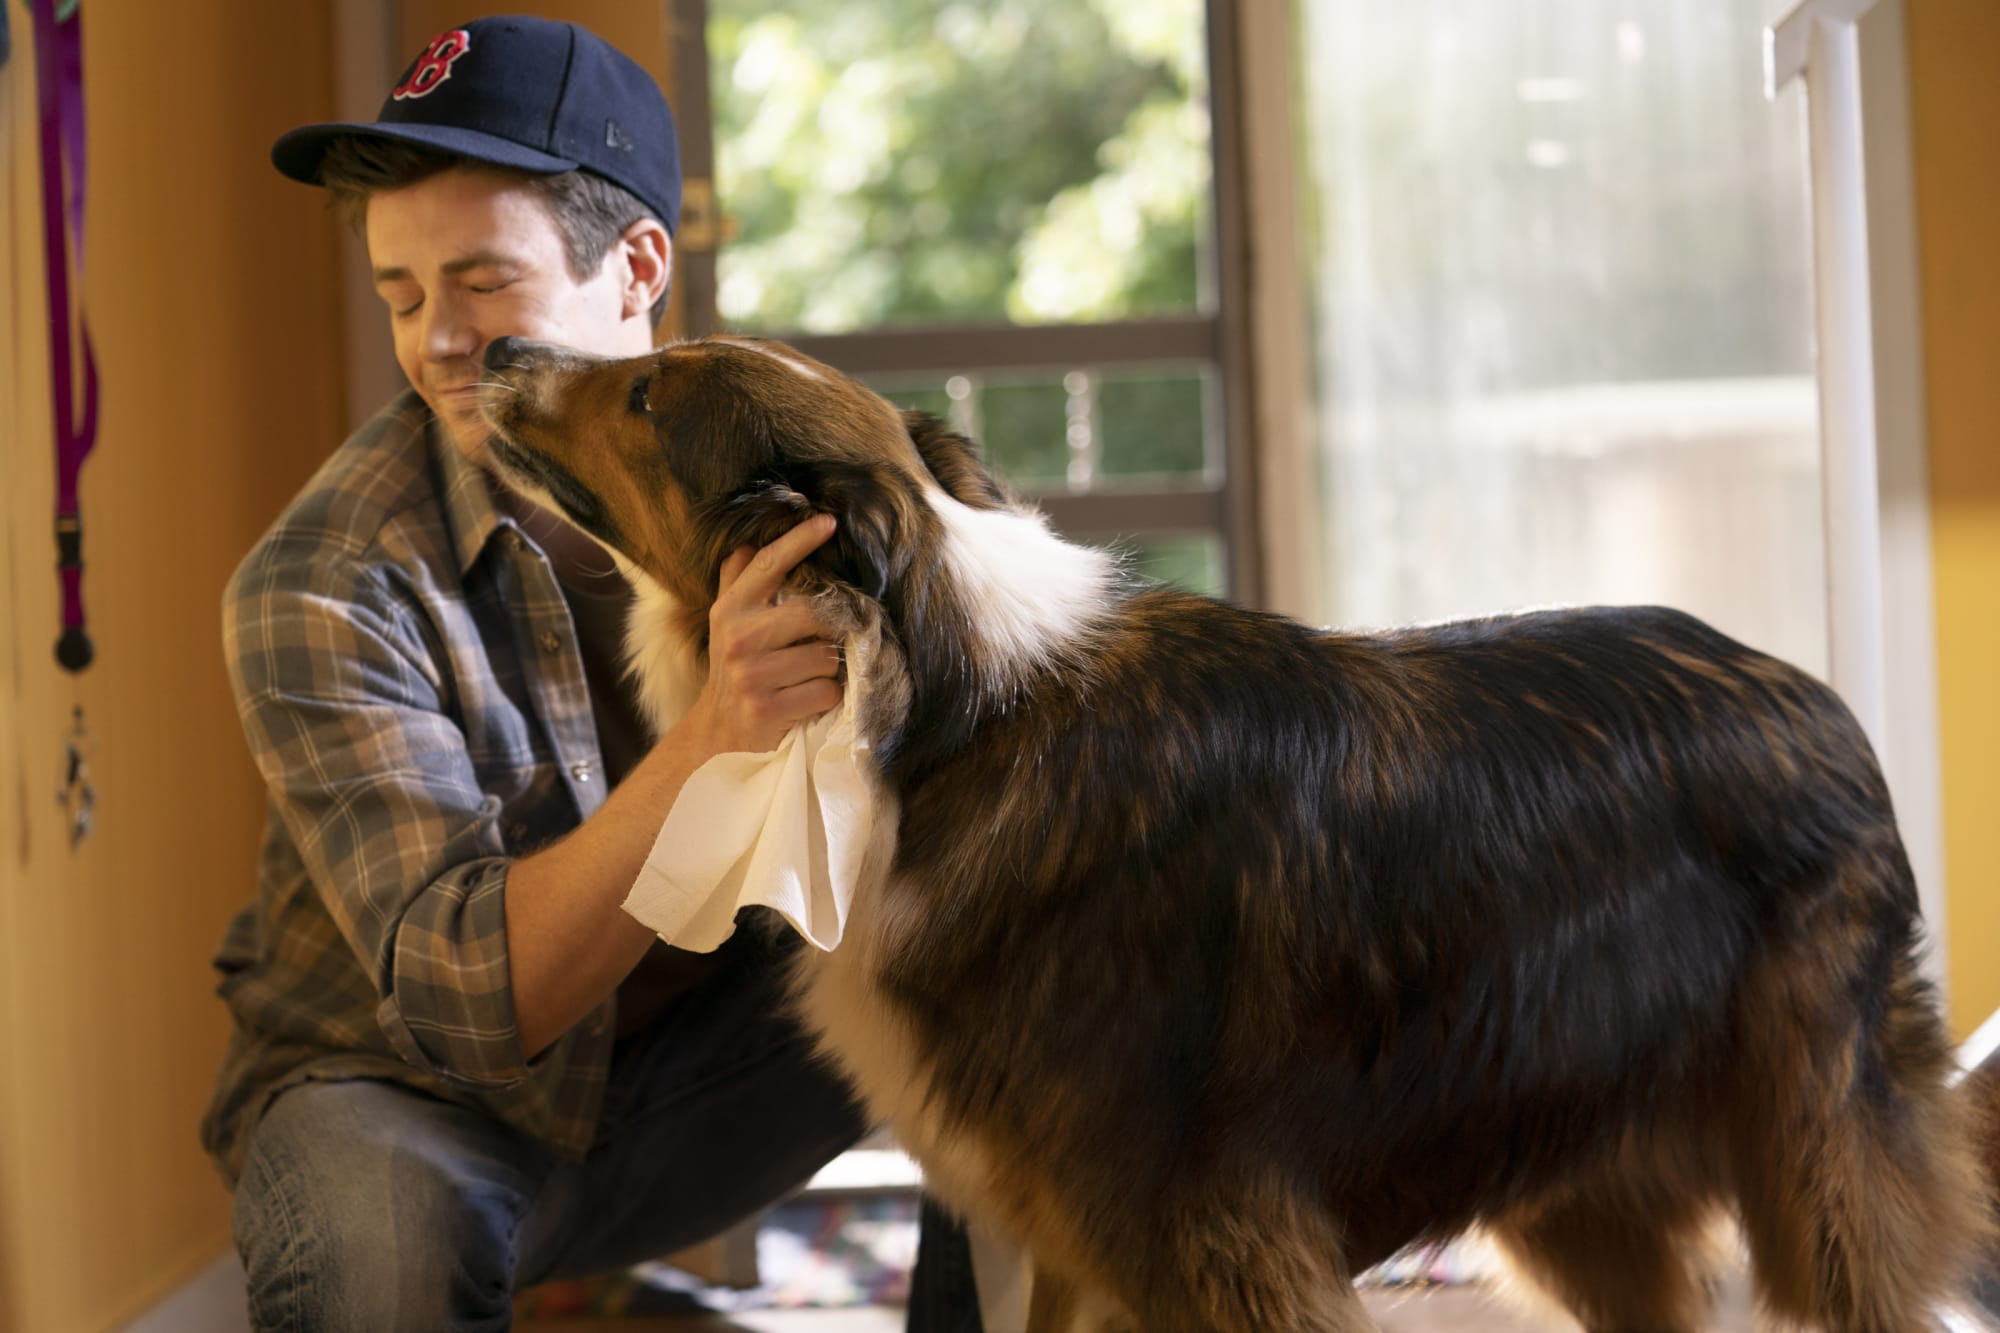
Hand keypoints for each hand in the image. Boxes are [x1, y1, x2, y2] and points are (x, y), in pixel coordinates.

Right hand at [680, 514, 844, 754]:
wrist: (718, 733)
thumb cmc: (734, 671)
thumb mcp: (727, 624)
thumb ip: (736, 584)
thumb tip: (746, 544)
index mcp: (731, 609)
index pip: (769, 564)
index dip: (799, 541)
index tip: (828, 522)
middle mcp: (738, 638)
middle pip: (814, 614)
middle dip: (827, 633)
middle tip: (819, 645)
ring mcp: (751, 675)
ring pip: (825, 657)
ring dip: (826, 670)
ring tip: (805, 678)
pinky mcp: (767, 709)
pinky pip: (825, 692)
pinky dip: (826, 698)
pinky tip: (807, 701)